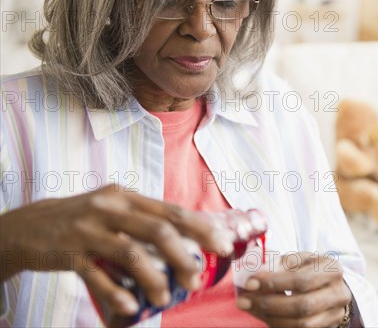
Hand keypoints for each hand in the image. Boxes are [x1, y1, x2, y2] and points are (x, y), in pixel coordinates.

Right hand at [0, 185, 234, 316]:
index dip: (201, 228)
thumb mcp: (112, 208)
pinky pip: (97, 276)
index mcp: (127, 198)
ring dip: (154, 279)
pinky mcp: (69, 253)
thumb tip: (185, 237)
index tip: (223, 244)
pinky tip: (131, 307)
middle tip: (197, 280)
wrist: (27, 225)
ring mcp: (89, 230)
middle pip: (158, 231)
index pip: (172, 211)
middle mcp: (111, 209)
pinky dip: (117, 293)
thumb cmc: (81, 218)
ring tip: (165, 298)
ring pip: (132, 254)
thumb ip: (143, 218)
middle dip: (184, 257)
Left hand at [236, 252, 352, 326]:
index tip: (250, 283)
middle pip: (302, 305)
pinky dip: (277, 324)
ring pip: (301, 324)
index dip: (274, 283)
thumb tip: (255, 275)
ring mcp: (335, 315)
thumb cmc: (311, 269)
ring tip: (250, 307)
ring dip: (270, 317)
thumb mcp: (300, 259)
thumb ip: (280, 264)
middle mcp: (338, 294)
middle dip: (268, 304)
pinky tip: (263, 315)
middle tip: (244, 300)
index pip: (301, 280)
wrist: (332, 287)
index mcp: (332, 270)